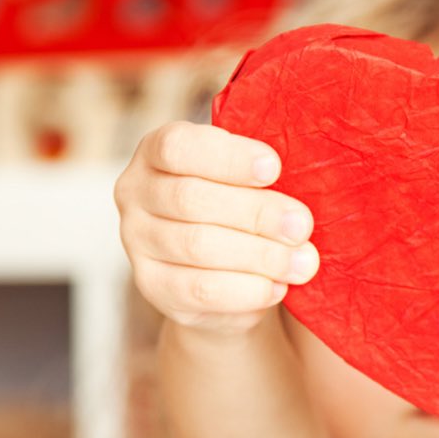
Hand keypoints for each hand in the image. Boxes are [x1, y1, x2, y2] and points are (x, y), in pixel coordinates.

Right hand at [114, 121, 318, 334]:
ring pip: (197, 246)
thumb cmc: (241, 209)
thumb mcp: (249, 182)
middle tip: (302, 226)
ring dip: (259, 255)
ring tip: (303, 262)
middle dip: (255, 213)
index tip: (274, 168)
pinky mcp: (152, 287)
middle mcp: (135, 192)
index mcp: (157, 151)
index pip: (179, 147)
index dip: (228, 157)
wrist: (223, 275)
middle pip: (191, 199)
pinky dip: (246, 289)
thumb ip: (264, 181)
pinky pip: (201, 290)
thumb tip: (298, 211)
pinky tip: (278, 287)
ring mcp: (137, 242)